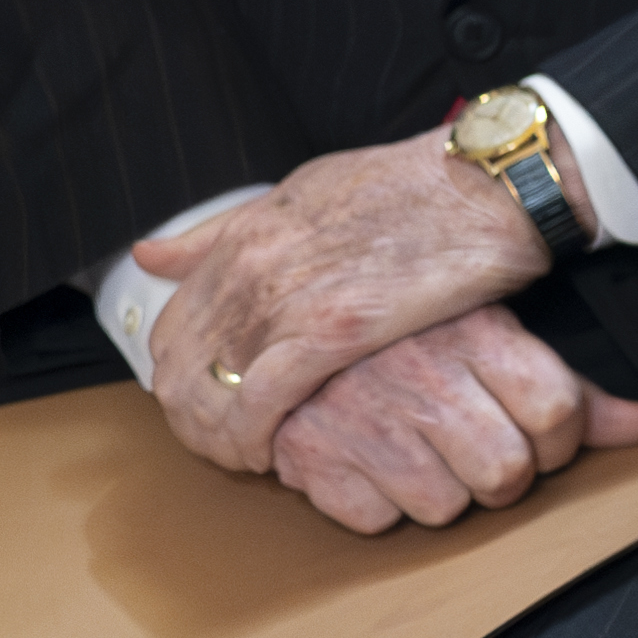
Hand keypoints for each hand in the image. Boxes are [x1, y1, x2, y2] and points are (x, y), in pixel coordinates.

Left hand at [134, 131, 556, 471]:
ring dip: (216, 439)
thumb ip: (225, 229)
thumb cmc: (412, 184)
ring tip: (245, 456)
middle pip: (179, 371)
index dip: (179, 376)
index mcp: (245, 235)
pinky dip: (252, 441)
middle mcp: (251, 269)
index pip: (171, 329)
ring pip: (209, 397)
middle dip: (190, 419)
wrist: (486, 182)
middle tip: (221, 442)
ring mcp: (289, 301)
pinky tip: (271, 456)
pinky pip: (259, 408)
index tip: (208, 398)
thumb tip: (150, 254)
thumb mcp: (304, 189)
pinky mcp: (333, 332)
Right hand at [263, 307, 637, 534]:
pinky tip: (373, 460)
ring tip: (423, 448)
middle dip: (506, 475)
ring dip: (443, 491)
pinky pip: (377, 520)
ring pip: (445, 508)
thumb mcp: (496, 336)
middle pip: (506, 472)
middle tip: (483, 448)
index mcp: (476, 334)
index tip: (540, 432)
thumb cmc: (410, 331)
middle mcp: (420, 377)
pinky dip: (379, 502)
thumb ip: (573, 387)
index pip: (557, 412)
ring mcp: (362, 420)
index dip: (559, 437)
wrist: (286, 320)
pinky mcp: (312, 460)